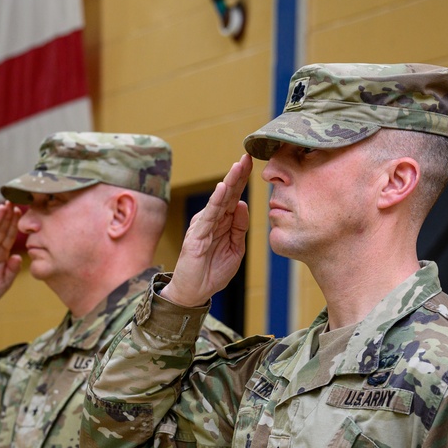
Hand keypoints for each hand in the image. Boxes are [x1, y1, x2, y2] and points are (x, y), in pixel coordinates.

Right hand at [0, 202, 23, 307]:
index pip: (9, 235)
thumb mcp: (4, 283)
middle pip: (0, 229)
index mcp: (1, 254)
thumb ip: (11, 270)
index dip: (14, 224)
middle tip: (13, 201)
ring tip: (2, 207)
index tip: (21, 211)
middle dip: (6, 216)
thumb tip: (18, 256)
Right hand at [163, 154, 250, 306]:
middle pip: (228, 193)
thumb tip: (242, 204)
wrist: (195, 292)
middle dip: (238, 174)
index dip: (243, 180)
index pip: (235, 196)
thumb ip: (239, 228)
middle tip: (248, 155)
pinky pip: (208, 216)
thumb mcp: (235, 250)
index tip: (253, 162)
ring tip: (238, 166)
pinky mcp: (197, 235)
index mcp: (225, 222)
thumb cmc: (213, 272)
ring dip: (229, 183)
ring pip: (219, 200)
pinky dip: (215, 202)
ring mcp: (204, 226)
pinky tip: (222, 189)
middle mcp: (213, 220)